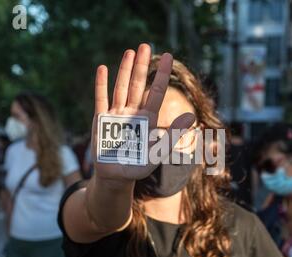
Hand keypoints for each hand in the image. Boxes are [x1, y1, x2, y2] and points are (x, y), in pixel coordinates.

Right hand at [91, 43, 194, 181]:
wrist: (115, 177)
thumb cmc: (137, 167)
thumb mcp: (157, 153)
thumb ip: (171, 135)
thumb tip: (190, 118)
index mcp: (148, 119)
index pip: (157, 92)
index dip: (162, 74)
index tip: (169, 56)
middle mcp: (133, 113)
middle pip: (139, 84)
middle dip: (142, 65)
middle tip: (146, 45)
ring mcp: (117, 114)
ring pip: (122, 87)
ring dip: (125, 69)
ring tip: (130, 52)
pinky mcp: (101, 119)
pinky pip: (101, 98)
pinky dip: (101, 84)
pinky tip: (103, 68)